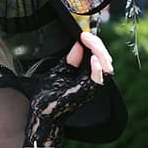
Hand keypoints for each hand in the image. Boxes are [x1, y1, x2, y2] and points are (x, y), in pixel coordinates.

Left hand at [26, 32, 113, 147]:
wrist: (41, 113)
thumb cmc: (49, 95)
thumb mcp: (60, 71)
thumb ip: (71, 59)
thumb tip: (79, 44)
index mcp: (86, 75)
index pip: (100, 56)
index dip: (94, 43)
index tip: (84, 34)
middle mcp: (92, 81)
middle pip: (105, 59)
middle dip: (97, 44)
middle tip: (85, 36)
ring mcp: (90, 88)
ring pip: (106, 67)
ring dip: (99, 52)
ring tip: (90, 43)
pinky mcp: (86, 93)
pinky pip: (98, 80)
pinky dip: (98, 69)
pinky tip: (93, 59)